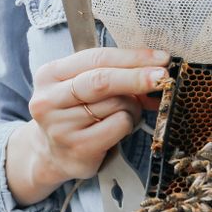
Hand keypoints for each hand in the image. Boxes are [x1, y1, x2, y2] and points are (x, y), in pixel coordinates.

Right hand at [7, 48, 169, 206]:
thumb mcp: (87, 85)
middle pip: (102, 80)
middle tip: (163, 76)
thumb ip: (117, 73)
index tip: (161, 57)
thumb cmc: (78, 111)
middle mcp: (48, 100)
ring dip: (133, 105)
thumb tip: (157, 70)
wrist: (53, 155)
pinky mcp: (77, 148)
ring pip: (116, 104)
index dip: (133, 56)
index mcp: (50, 74)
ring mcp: (60, 127)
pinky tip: (117, 129)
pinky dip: (128, 123)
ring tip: (123, 112)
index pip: (97, 58)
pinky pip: (120, 125)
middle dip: (137, 77)